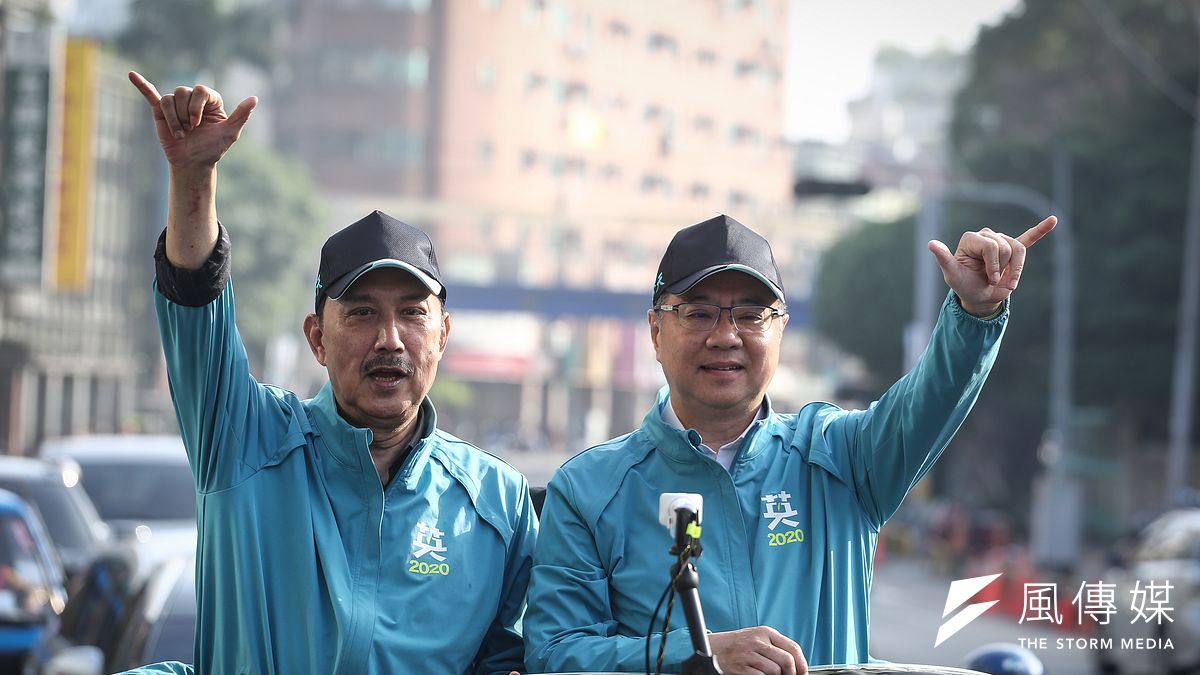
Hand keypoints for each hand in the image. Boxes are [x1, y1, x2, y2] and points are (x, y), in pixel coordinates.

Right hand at [128, 71, 256, 170]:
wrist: (192, 163)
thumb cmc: (212, 149)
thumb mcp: (229, 133)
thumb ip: (241, 115)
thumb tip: (255, 98)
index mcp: (210, 100)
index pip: (200, 90)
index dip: (197, 106)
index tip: (198, 124)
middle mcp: (192, 99)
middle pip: (182, 92)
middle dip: (185, 114)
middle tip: (190, 130)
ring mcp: (175, 104)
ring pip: (168, 99)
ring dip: (173, 119)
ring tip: (181, 133)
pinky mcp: (160, 112)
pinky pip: (150, 94)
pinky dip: (141, 85)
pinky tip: (132, 75)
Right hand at [708, 626, 807, 674]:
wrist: (715, 648)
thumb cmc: (740, 645)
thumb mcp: (758, 639)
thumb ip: (776, 647)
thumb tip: (796, 663)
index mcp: (766, 632)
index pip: (793, 647)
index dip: (801, 664)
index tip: (802, 673)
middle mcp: (758, 641)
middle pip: (787, 660)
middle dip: (792, 673)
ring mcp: (749, 654)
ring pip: (775, 671)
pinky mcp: (741, 667)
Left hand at [928, 216, 1056, 316]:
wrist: (979, 297)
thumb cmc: (964, 285)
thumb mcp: (952, 275)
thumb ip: (943, 258)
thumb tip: (930, 243)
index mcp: (971, 239)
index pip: (991, 245)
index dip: (993, 265)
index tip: (988, 278)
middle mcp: (986, 236)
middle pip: (1006, 247)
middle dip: (1003, 268)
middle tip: (993, 279)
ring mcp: (1001, 242)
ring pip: (1019, 250)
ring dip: (1015, 270)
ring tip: (1007, 282)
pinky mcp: (1013, 249)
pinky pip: (1029, 238)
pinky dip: (1041, 230)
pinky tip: (1053, 220)